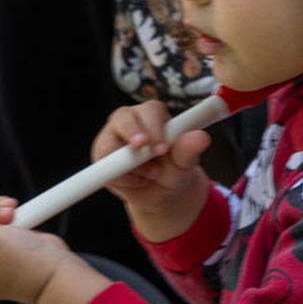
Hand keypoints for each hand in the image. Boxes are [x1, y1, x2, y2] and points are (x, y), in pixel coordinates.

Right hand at [93, 101, 211, 239]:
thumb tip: (201, 137)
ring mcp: (112, 137)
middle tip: (143, 150)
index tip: (162, 148)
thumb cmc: (174, 170)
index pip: (150, 110)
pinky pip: (103, 165)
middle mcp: (130, 121)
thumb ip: (189, 150)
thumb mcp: (184, 163)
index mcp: (153, 115)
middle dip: (132, 134)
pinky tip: (136, 181)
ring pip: (109, 143)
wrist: (161, 193)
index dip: (155, 127)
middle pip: (123, 118)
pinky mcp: (101, 156)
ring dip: (129, 165)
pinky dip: (121, 178)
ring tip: (150, 176)